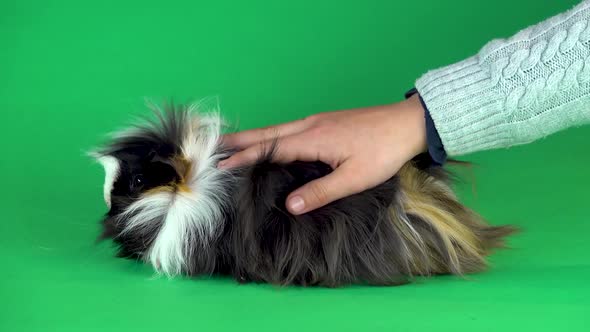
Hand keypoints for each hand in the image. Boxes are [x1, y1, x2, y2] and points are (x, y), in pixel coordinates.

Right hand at [218, 94, 427, 214]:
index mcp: (313, 138)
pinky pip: (290, 128)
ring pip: (278, 128)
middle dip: (240, 140)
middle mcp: (310, 125)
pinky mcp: (326, 121)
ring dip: (254, 136)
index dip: (245, 159)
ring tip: (234, 144)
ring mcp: (318, 121)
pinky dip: (272, 134)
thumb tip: (290, 206)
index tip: (221, 166)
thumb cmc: (383, 151)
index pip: (270, 149)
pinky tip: (272, 141)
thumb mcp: (354, 177)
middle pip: (268, 132)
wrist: (407, 124)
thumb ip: (321, 191)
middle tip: (214, 145)